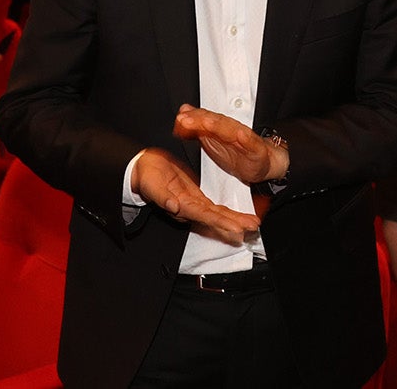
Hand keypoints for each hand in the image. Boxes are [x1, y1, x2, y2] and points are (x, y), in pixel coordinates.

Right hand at [131, 147, 259, 244]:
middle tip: (254, 226)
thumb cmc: (146, 177)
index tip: (237, 228)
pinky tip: (239, 217)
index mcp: (181, 205)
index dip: (221, 221)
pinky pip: (215, 207)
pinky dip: (228, 213)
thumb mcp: (152, 184)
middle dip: (235, 222)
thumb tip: (174, 206)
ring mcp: (194, 204)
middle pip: (216, 217)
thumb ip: (162, 196)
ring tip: (252, 223)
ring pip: (218, 213)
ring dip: (235, 219)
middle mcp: (190, 207)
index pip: (205, 215)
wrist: (143, 169)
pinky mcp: (196, 197)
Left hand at [173, 104, 287, 184]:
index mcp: (219, 127)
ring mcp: (244, 139)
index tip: (179, 118)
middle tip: (185, 119)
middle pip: (214, 122)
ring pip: (231, 130)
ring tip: (206, 123)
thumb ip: (196, 128)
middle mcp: (231, 129)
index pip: (204, 119)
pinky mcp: (257, 150)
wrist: (264, 161)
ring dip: (218, 125)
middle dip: (199, 119)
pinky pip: (252, 143)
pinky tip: (240, 135)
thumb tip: (181, 116)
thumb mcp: (212, 141)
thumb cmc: (237, 150)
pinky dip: (246, 138)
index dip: (191, 118)